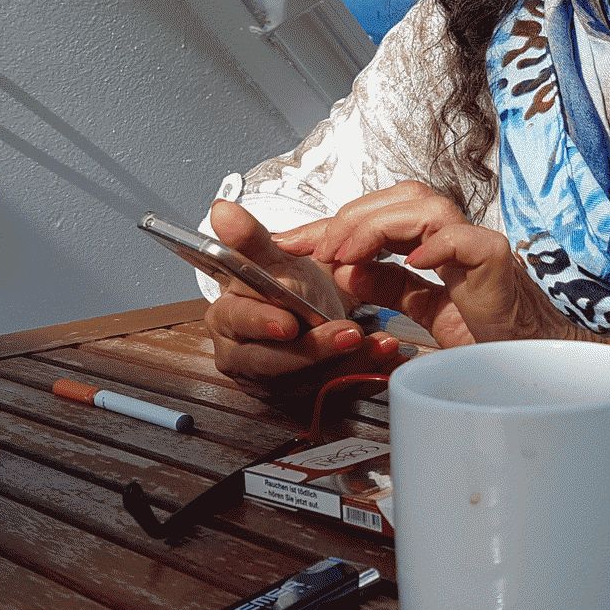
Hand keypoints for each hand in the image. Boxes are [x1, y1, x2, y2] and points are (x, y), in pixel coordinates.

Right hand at [200, 200, 399, 392]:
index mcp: (227, 319)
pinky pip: (335, 393)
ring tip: (379, 343)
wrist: (306, 311)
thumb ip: (249, 238)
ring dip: (348, 363)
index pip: (239, 323)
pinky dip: (365, 376)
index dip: (262, 323)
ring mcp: (274, 383)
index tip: (290, 322)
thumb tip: (221, 210)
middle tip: (350, 333)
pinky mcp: (305, 398)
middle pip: (272, 362)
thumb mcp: (270, 258)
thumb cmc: (282, 285)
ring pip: (308, 381)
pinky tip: (388, 360)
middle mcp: (244, 357)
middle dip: (313, 349)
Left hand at [272, 181, 588, 348]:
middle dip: (350, 218)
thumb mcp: (425, 311)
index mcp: (436, 244)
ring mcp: (477, 245)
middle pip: (400, 199)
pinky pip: (466, 240)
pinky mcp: (496, 262)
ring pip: (426, 208)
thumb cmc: (491, 336)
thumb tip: (347, 271)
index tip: (290, 243)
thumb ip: (390, 287)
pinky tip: (413, 260)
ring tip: (348, 251)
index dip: (332, 226)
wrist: (536, 365)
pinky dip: (437, 244)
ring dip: (378, 225)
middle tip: (316, 248)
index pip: (378, 218)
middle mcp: (455, 236)